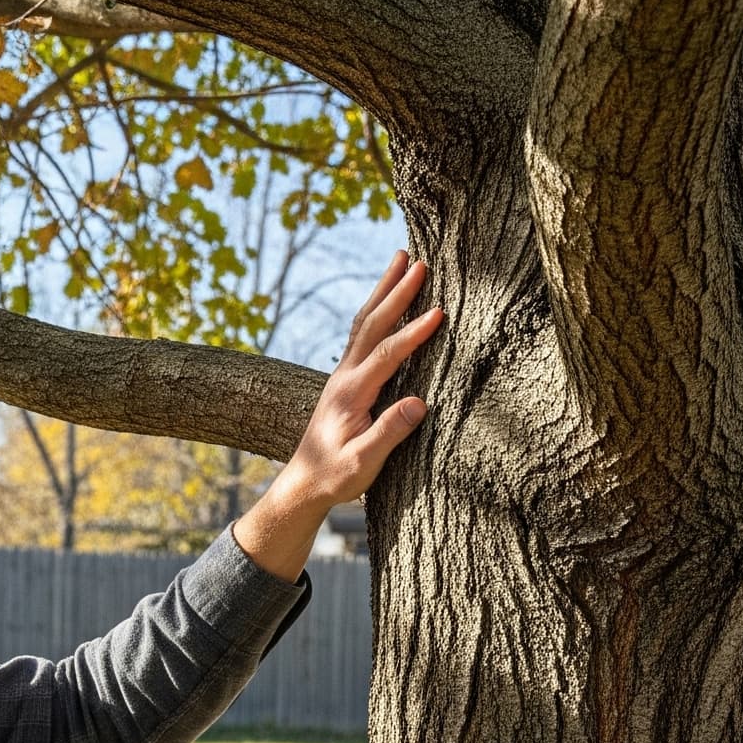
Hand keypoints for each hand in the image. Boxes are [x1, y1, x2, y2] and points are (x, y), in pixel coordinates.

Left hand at [234, 253, 442, 580]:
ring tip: (402, 259)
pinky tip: (387, 298)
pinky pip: (363, 334)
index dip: (412, 334)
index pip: (385, 356)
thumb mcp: (363, 464)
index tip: (439, 312)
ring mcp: (343, 375)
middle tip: (418, 261)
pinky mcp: (346, 379)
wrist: (303, 483)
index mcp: (350, 394)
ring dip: (384, 290)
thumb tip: (419, 404)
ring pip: (364, 323)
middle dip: (396, 292)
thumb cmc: (334, 477)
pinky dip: (378, 309)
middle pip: (372, 325)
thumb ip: (388, 434)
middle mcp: (344, 377)